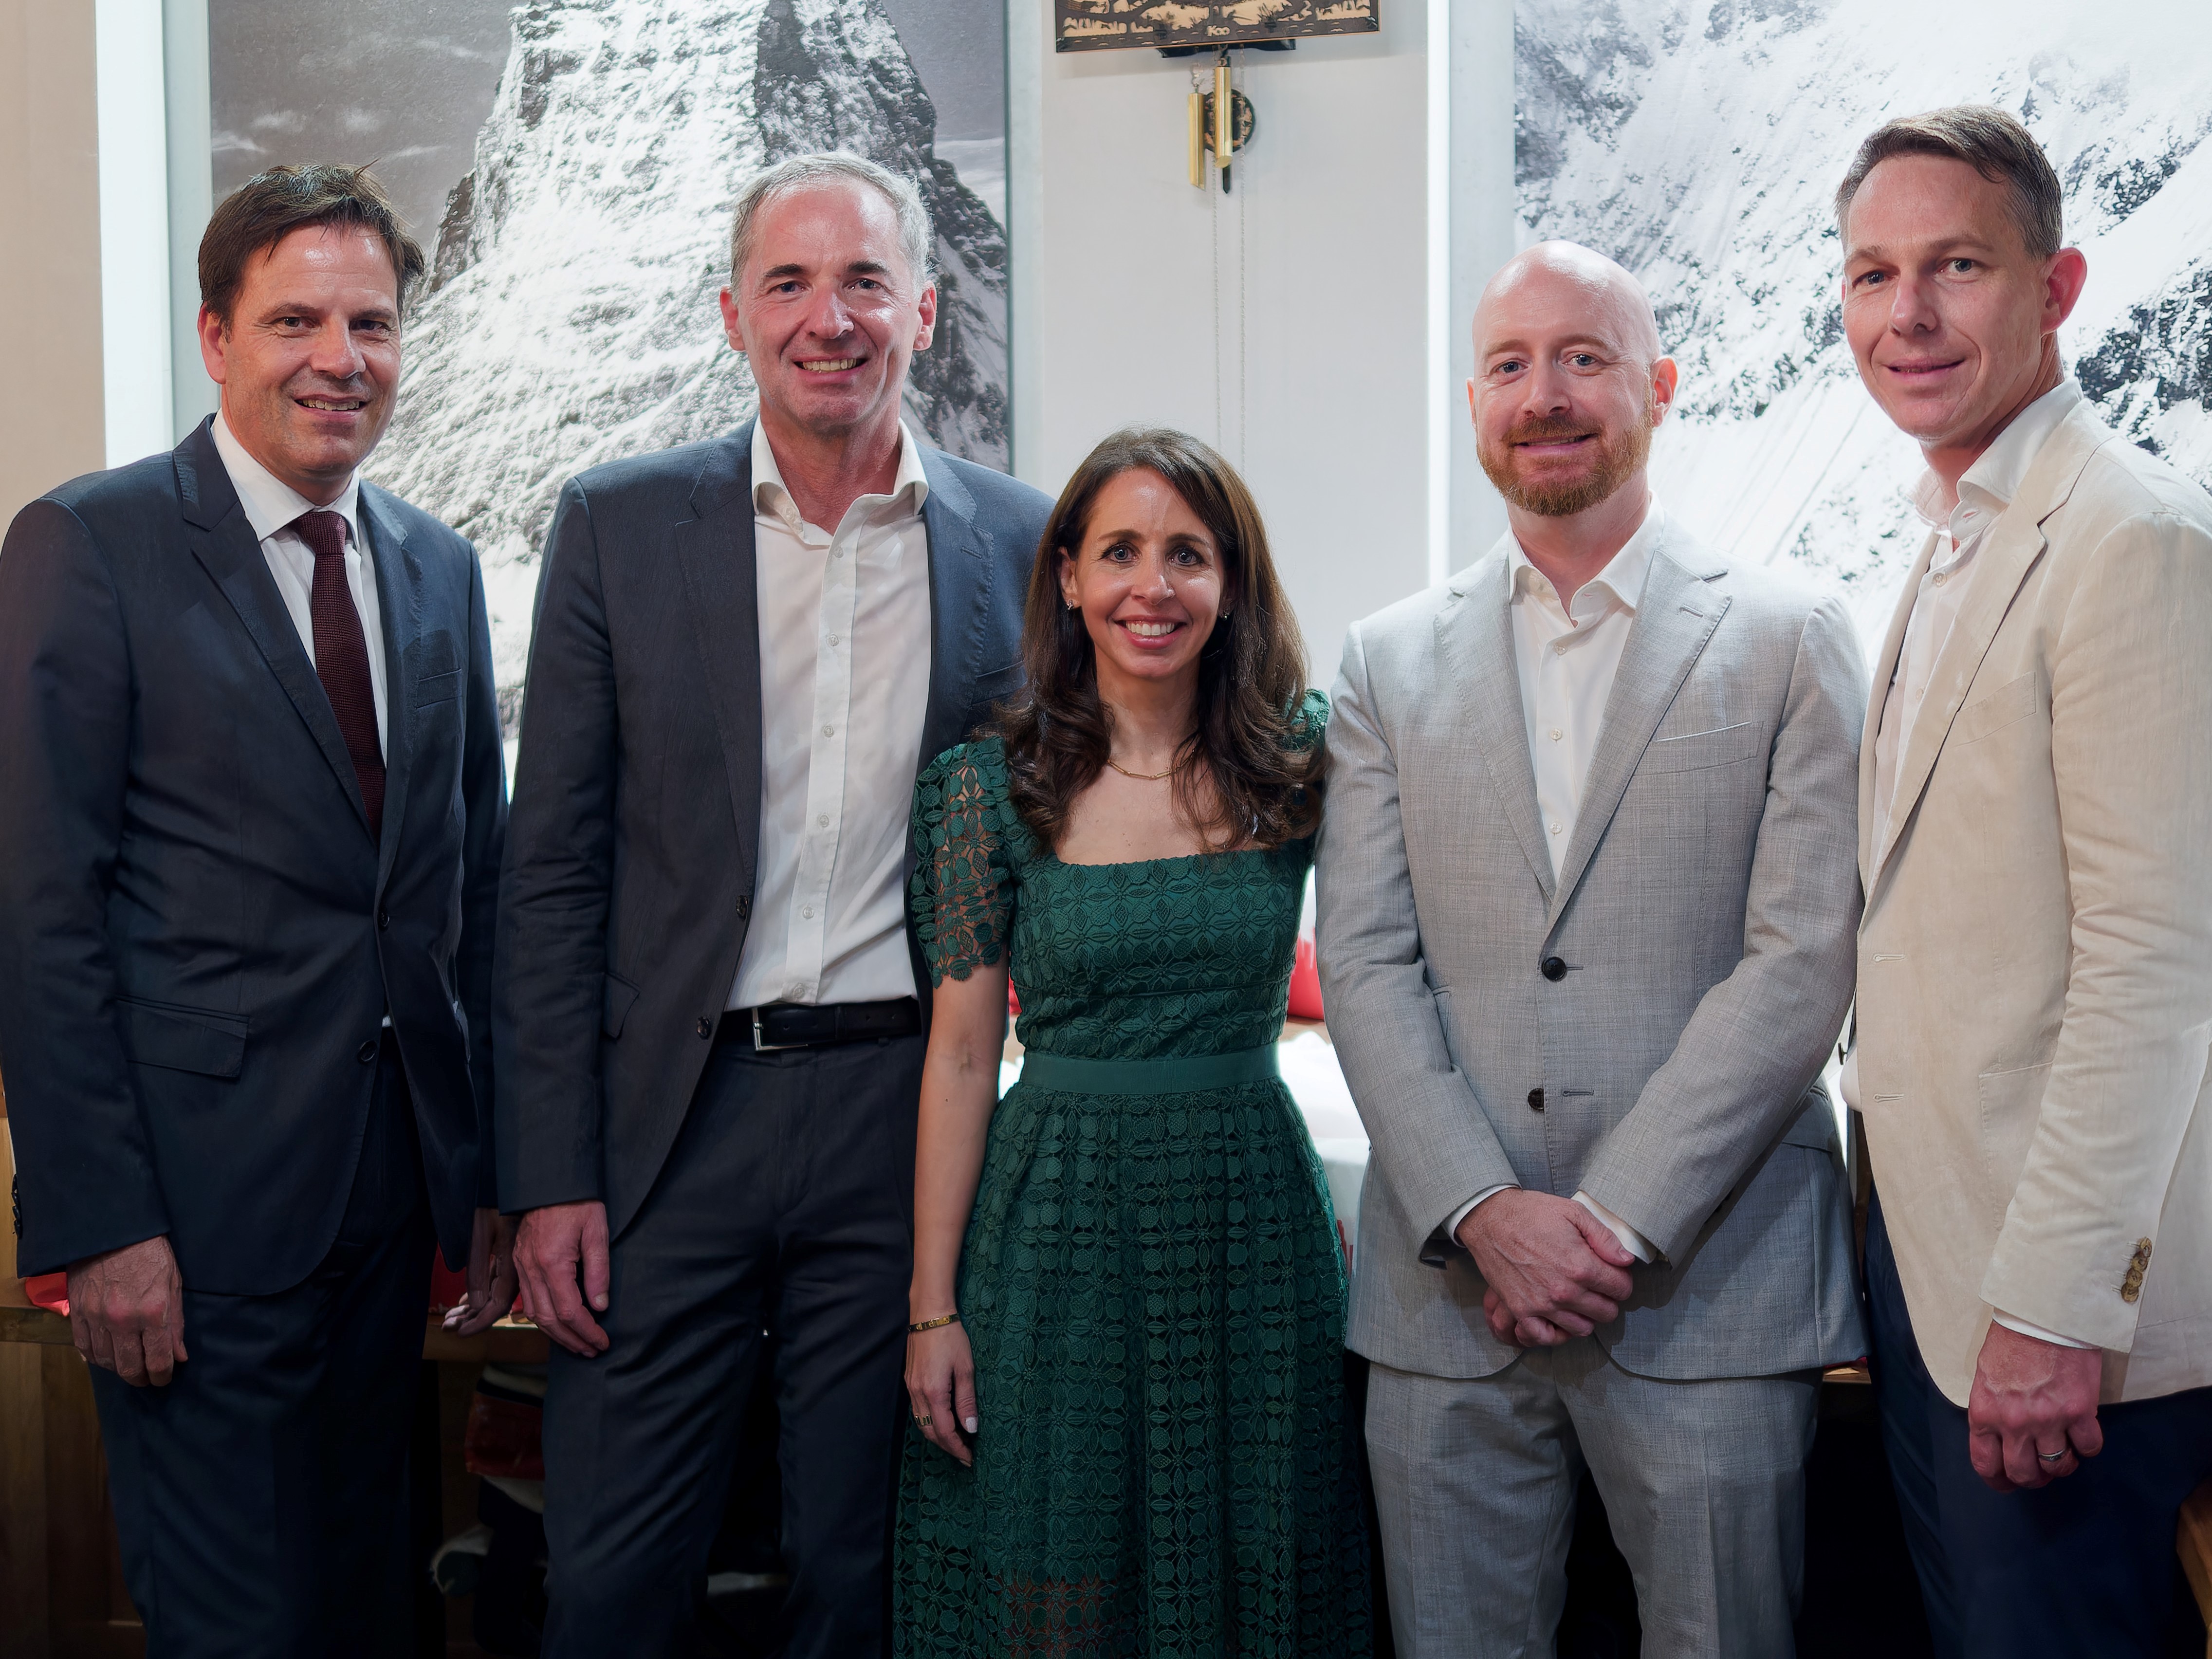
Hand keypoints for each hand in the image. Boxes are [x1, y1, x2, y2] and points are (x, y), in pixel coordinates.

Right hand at [67, 1236, 188, 1386]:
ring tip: (129, 1366)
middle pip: (128, 1368)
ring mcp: (96, 1317)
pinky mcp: (77, 1312)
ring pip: (104, 1361)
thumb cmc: (151, 1253)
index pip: (157, 1360)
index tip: (164, 1378)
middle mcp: (122, 1320)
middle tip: (147, 1378)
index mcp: (152, 1312)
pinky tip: (107, 1356)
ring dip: (118, 1369)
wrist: (113, 1230)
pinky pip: (83, 1347)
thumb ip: (176, 1323)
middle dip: (140, 1378)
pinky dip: (95, 1357)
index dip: (162, 1376)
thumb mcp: (174, 1283)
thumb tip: (179, 1355)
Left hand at [444, 1208, 520, 1335]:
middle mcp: (517, 1265)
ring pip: (495, 1293)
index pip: (498, 1304)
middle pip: (496, 1303)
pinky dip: (479, 1292)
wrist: (505, 1179)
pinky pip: (495, 1280)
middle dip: (471, 1318)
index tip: (460, 1332)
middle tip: (448, 1326)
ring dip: (473, 1307)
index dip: (480, 1322)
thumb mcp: (479, 1235)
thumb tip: (477, 1304)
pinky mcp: (508, 1253)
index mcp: (513, 1262)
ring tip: (452, 1316)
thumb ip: (478, 1270)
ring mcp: (513, 1260)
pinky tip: (466, 1299)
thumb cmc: (490, 1200)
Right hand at [513, 1200, 610, 1356]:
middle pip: (549, 1319)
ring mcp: (522, 1266)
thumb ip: (599, 1270)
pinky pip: (527, 1300)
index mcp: (552, 1263)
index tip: (602, 1341)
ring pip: (534, 1313)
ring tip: (577, 1343)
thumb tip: (600, 1305)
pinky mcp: (519, 1263)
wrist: (549, 1180)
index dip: (587, 1331)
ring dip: (556, 1334)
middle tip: (592, 1350)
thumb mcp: (597, 1231)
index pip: (570, 1311)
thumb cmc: (578, 1202)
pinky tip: (557, 1323)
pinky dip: (542, 1317)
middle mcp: (531, 1269)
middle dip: (572, 1339)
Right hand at [904, 1321, 978, 1466]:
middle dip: (947, 1446)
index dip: (957, 1448)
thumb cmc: (951, 1338)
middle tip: (964, 1455)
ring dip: (937, 1436)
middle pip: (930, 1432)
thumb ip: (967, 1401)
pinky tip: (942, 1421)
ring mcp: (911, 1388)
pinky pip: (918, 1411)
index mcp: (933, 1392)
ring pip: (921, 1423)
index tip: (970, 1458)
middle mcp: (918, 1393)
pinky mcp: (910, 1381)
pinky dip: (929, 1422)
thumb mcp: (966, 1369)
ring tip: (956, 1442)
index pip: (944, 1431)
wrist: (929, 1314)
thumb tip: (971, 1428)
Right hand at [1456, 1189, 1635, 1346]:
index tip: (1612, 1271)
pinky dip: (1557, 1333)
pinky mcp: (1521, 1311)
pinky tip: (1560, 1318)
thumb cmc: (1531, 1213)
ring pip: (1583, 1328)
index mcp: (1581, 1265)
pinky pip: (1547, 1338)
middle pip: (1607, 1312)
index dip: (1621, 1278)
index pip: (1621, 1288)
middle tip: (1597, 1284)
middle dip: (1608, 1298)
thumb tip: (1626, 1260)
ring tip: (1579, 1299)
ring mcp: (1542, 1305)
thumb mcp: (1574, 1212)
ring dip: (1586, 1315)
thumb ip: (1604, 1238)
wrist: (1490, 1219)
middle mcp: (1564, 1291)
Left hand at [1967, 1321, 2103, 1490]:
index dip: (1998, 1480)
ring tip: (2063, 1452)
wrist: (2043, 1316)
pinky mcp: (2079, 1412)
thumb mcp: (1986, 1377)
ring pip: (2058, 1467)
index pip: (1985, 1463)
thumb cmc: (2012, 1341)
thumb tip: (2000, 1437)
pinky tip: (2083, 1435)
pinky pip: (2088, 1448)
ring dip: (2062, 1465)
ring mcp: (2047, 1419)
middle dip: (2033, 1478)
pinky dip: (2088, 1447)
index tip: (2007, 1483)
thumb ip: (1992, 1410)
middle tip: (2041, 1470)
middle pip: (2024, 1473)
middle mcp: (2014, 1422)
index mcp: (1985, 1412)